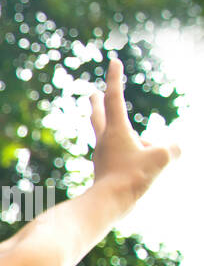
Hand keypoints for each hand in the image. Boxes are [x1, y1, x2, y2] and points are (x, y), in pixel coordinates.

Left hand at [90, 55, 180, 214]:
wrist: (107, 204)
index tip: (113, 62)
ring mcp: (103, 156)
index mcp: (116, 131)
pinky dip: (133, 156)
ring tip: (144, 151)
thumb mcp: (161, 159)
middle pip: (99, 116)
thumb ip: (173, 149)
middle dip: (98, 103)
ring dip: (130, 138)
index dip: (115, 78)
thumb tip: (174, 149)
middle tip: (91, 94)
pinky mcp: (104, 171)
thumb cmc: (132, 178)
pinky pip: (122, 158)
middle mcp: (105, 141)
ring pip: (116, 140)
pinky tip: (137, 170)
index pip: (114, 98)